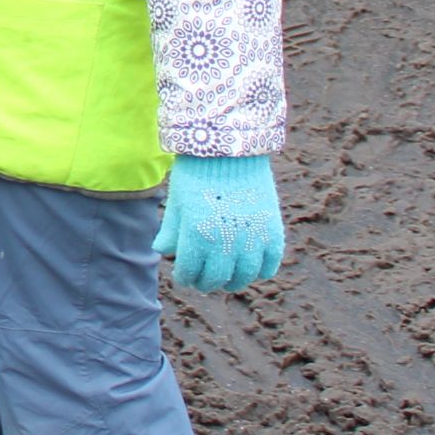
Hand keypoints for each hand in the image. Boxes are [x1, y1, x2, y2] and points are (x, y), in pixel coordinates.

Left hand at [153, 153, 283, 292]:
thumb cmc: (197, 174)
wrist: (230, 151)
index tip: (185, 275)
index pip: (190, 273)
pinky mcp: (273, 232)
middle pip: (216, 280)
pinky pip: (269, 265)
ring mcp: (252, 239)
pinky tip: (249, 267)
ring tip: (226, 278)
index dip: (185, 277)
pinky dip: (259, 271)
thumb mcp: (177, 202)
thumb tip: (161, 251)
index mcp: (197, 236)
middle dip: (206, 283)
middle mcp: (225, 243)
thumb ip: (170, 231)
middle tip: (203, 280)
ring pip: (244, 277)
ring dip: (233, 281)